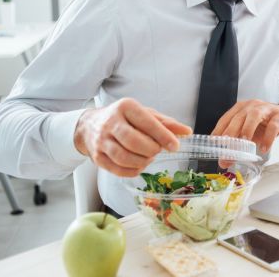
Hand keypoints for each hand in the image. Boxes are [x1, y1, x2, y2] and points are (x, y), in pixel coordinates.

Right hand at [74, 97, 192, 176]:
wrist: (90, 125)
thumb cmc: (124, 119)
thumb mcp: (145, 114)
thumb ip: (166, 123)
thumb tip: (187, 132)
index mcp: (126, 107)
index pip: (146, 122)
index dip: (163, 136)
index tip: (175, 146)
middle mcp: (110, 122)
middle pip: (133, 141)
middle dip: (151, 150)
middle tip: (158, 151)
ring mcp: (101, 140)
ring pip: (123, 157)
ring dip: (142, 161)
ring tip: (149, 157)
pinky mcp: (97, 157)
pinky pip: (117, 169)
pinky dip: (132, 171)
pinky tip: (139, 165)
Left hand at [210, 100, 278, 153]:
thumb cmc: (265, 124)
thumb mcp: (249, 134)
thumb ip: (236, 146)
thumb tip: (223, 162)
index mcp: (241, 108)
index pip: (226, 118)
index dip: (219, 130)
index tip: (214, 143)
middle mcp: (252, 106)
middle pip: (239, 117)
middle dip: (231, 132)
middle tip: (227, 147)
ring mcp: (266, 109)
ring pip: (255, 116)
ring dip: (248, 129)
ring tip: (245, 143)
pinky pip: (273, 126)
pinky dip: (268, 137)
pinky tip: (264, 148)